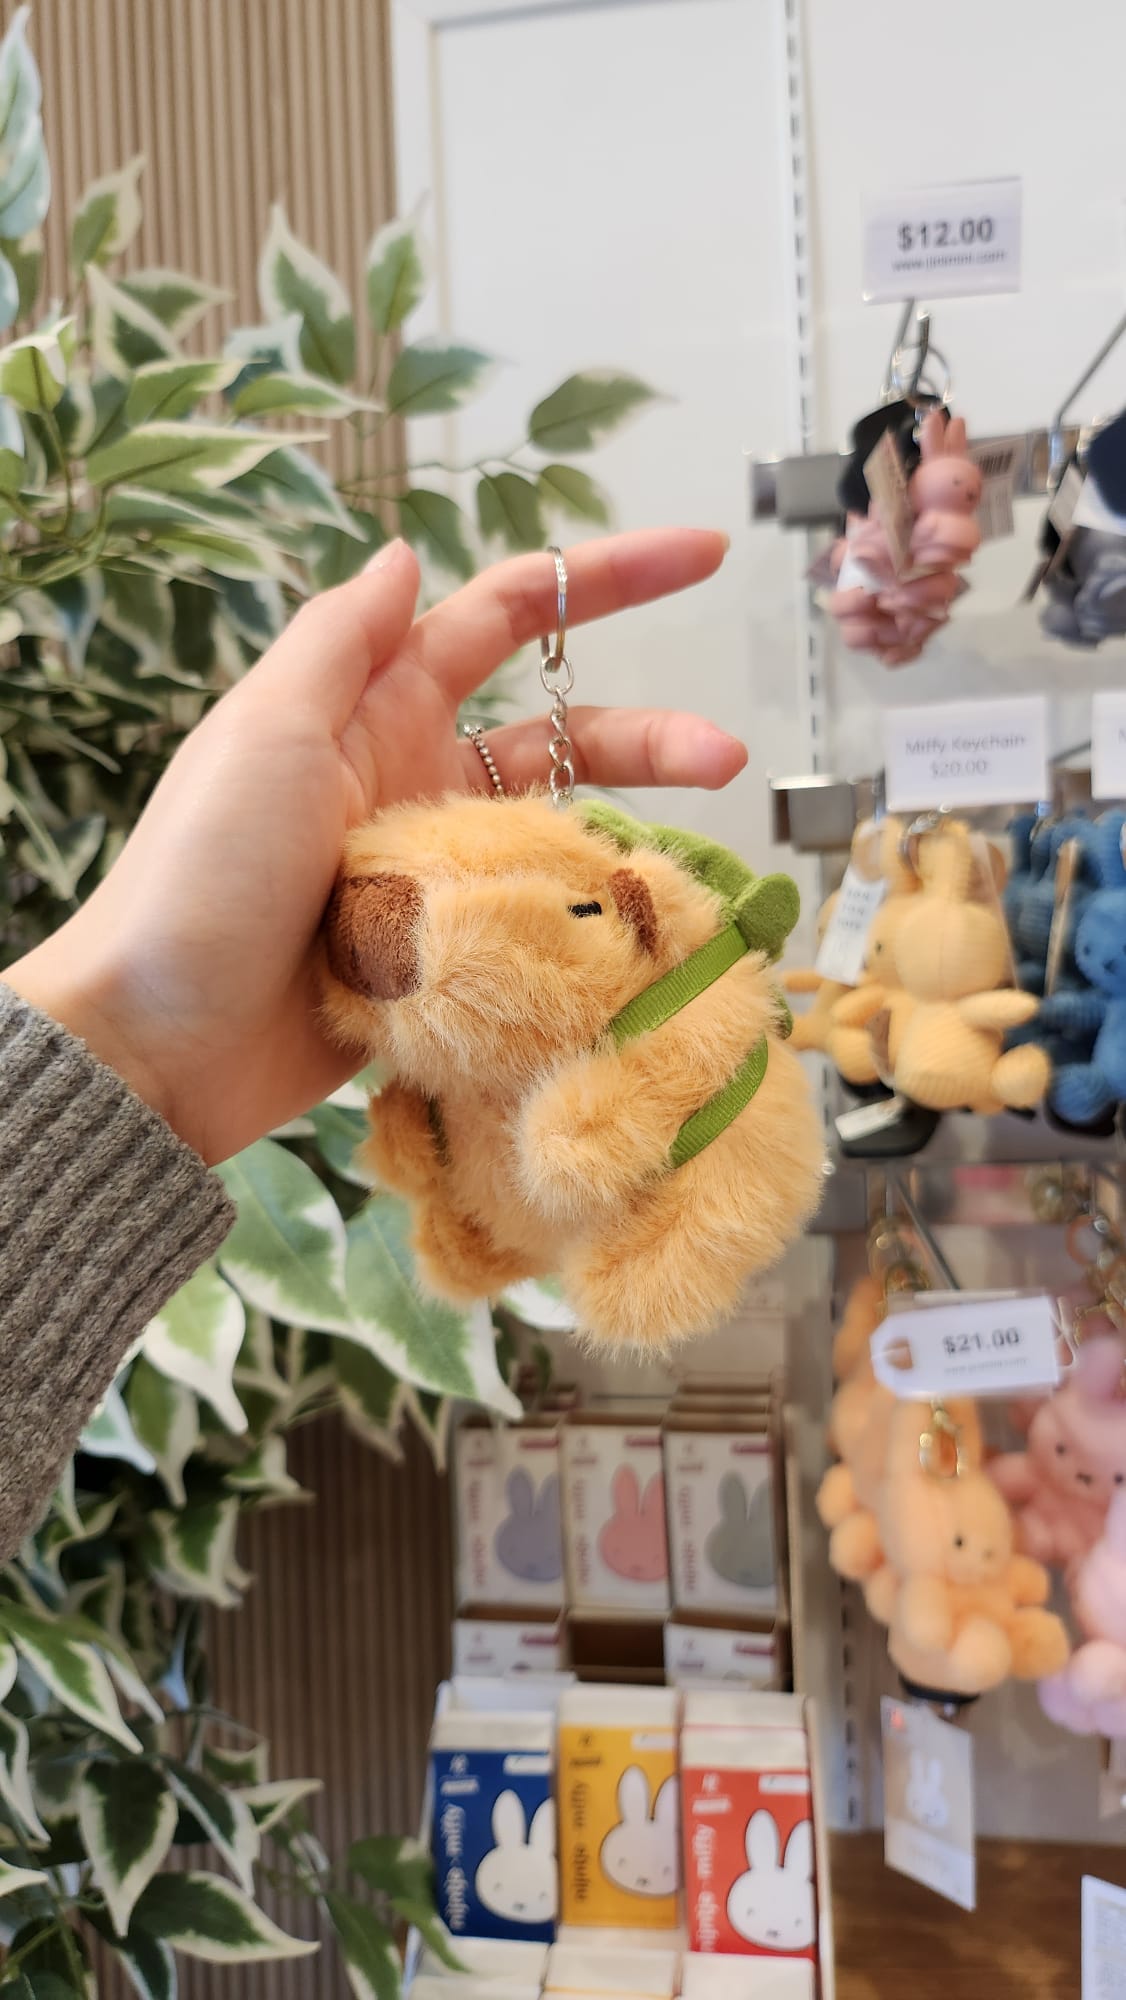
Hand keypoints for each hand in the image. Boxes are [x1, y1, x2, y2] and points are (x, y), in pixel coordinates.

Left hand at [4, 529, 741, 1162]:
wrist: (161, 1045)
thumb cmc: (200, 879)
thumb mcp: (263, 732)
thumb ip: (340, 641)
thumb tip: (406, 553)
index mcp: (374, 712)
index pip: (503, 618)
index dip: (601, 579)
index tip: (702, 556)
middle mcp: (413, 783)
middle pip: (560, 735)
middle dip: (649, 735)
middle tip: (727, 755)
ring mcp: (433, 875)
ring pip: (560, 834)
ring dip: (630, 836)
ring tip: (690, 864)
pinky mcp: (442, 960)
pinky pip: (535, 925)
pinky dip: (590, 923)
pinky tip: (635, 936)